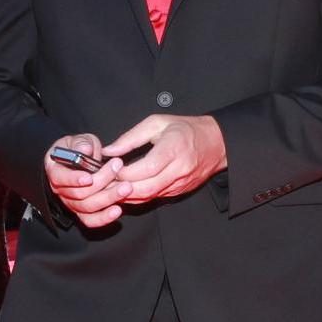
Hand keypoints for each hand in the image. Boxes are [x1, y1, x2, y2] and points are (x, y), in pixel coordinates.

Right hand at [45, 133, 128, 228]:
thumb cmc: (79, 149)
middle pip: (78, 193)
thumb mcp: (79, 140)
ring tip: (126, 187)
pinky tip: (117, 210)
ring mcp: (71, 202)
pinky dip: (104, 218)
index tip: (89, 177)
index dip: (74, 179)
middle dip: (101, 182)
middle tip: (118, 170)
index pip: (60, 178)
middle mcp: (60, 189)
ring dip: (108, 198)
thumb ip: (81, 143)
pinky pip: (91, 221)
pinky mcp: (82, 212)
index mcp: (55, 169)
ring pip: (87, 206)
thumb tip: (85, 149)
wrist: (82, 160)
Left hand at [103, 113, 226, 206]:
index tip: (111, 168)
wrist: (216, 144)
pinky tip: (126, 190)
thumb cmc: (186, 129)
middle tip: (105, 182)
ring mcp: (180, 184)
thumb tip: (108, 151)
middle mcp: (179, 169)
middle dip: (122, 188)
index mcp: (174, 148)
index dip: (126, 172)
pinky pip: (155, 198)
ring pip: (149, 196)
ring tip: (111, 187)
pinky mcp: (179, 192)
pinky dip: (138, 196)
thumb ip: (131, 137)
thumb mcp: (157, 123)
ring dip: (128, 195)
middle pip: (147, 188)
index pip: (147, 168)